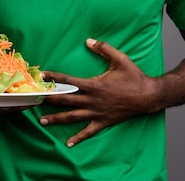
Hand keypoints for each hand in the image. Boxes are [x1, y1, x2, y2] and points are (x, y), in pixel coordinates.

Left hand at [40, 38, 158, 146]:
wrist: (149, 96)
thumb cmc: (134, 76)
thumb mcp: (120, 59)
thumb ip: (104, 48)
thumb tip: (88, 40)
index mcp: (95, 85)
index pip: (69, 80)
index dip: (54, 77)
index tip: (42, 76)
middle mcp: (93, 100)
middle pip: (66, 100)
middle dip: (49, 99)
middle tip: (35, 99)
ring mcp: (98, 112)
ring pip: (73, 117)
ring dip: (57, 118)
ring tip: (42, 121)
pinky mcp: (104, 121)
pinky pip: (89, 131)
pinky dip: (78, 137)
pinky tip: (68, 143)